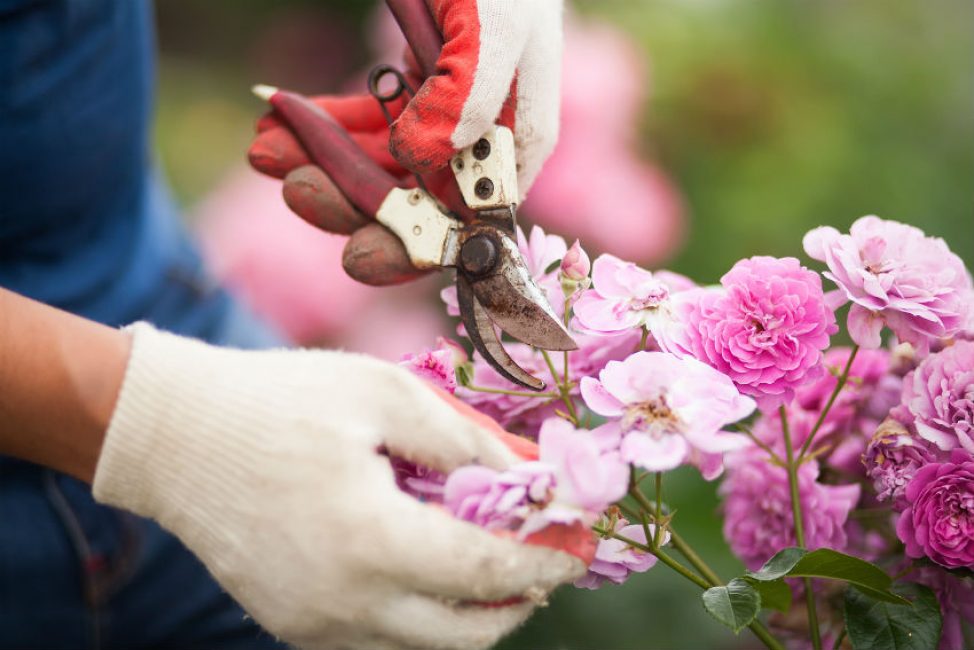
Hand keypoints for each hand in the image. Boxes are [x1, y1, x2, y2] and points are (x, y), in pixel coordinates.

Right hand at [93, 324, 583, 649]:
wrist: (175, 436)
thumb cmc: (281, 401)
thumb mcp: (384, 394)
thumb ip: (467, 442)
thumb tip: (536, 477)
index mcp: (370, 540)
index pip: (487, 572)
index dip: (546, 558)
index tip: (580, 543)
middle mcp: (345, 602)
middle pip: (467, 632)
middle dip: (522, 596)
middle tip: (545, 555)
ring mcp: (315, 623)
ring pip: (427, 645)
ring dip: (473, 610)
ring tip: (492, 557)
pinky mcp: (294, 624)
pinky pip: (382, 638)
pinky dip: (423, 614)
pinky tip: (429, 565)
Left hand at [248, 0, 563, 286]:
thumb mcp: (496, 25)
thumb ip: (468, 96)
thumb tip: (420, 162)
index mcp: (514, 141)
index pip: (468, 222)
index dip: (414, 246)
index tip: (356, 253)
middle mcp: (481, 143)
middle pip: (412, 203)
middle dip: (349, 203)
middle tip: (297, 189)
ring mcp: (442, 118)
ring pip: (376, 165)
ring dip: (320, 163)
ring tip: (266, 150)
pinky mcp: (410, 90)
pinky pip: (362, 122)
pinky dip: (320, 125)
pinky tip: (277, 119)